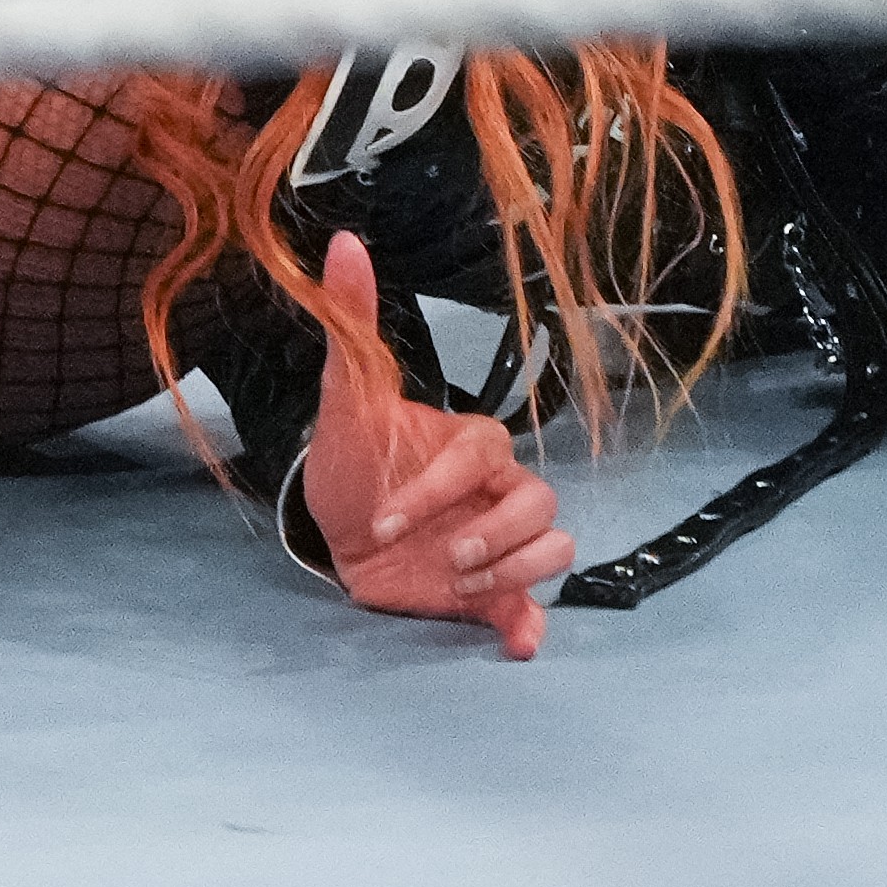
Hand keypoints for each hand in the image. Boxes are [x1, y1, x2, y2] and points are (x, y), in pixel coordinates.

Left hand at [300, 230, 570, 659]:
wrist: (332, 525)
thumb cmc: (352, 458)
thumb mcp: (344, 396)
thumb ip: (350, 321)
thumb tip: (341, 244)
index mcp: (472, 444)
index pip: (483, 456)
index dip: (437, 489)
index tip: (385, 515)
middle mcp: (496, 490)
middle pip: (542, 504)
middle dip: (499, 534)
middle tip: (448, 554)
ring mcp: (498, 540)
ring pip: (554, 548)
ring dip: (515, 570)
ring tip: (460, 580)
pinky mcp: (490, 589)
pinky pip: (534, 605)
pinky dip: (531, 624)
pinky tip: (516, 642)